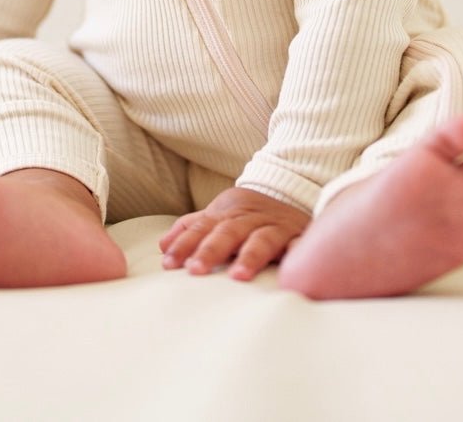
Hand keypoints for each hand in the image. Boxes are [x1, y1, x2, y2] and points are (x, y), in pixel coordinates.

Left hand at [158, 186, 309, 280]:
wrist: (292, 187)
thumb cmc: (248, 212)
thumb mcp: (219, 214)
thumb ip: (192, 228)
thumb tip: (163, 245)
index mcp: (227, 214)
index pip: (201, 227)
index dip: (184, 244)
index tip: (168, 264)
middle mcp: (250, 219)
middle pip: (228, 232)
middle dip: (212, 250)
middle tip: (195, 269)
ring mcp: (275, 226)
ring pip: (262, 239)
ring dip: (250, 256)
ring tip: (238, 275)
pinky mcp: (299, 235)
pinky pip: (300, 245)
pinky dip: (296, 254)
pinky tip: (290, 270)